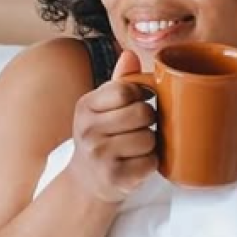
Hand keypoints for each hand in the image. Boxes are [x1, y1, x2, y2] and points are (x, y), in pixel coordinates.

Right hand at [67, 50, 157, 203]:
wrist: (85, 182)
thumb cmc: (100, 137)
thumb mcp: (101, 108)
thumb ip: (118, 83)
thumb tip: (131, 54)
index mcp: (85, 107)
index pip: (125, 90)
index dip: (141, 94)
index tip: (141, 100)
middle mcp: (88, 131)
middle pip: (142, 113)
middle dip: (149, 120)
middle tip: (141, 126)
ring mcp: (100, 156)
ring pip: (149, 138)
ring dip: (151, 143)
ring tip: (137, 146)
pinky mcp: (116, 179)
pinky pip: (151, 162)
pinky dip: (151, 163)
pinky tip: (137, 163)